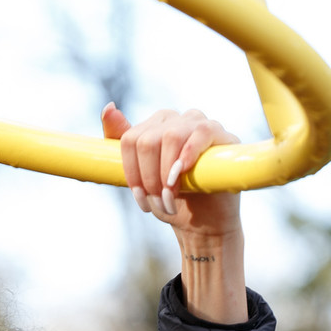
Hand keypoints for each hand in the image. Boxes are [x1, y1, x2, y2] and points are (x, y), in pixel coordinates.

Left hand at [102, 104, 240, 243]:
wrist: (202, 221)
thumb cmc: (169, 198)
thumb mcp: (138, 176)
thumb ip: (119, 142)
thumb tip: (108, 108)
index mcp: (154, 126)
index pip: (130, 140)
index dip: (132, 173)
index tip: (141, 198)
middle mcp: (176, 120)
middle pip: (147, 141)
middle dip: (149, 178)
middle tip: (158, 202)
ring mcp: (199, 124)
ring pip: (171, 136)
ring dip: (166, 174)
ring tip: (171, 198)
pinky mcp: (222, 135)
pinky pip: (202, 132)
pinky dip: (188, 154)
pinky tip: (183, 173)